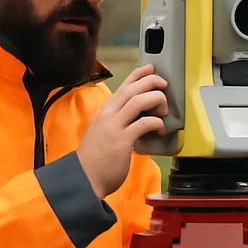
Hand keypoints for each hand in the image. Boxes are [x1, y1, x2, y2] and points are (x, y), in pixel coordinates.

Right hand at [78, 65, 167, 198]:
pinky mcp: (122, 141)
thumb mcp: (100, 134)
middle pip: (132, 89)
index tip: (150, 69)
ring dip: (156, 100)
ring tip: (163, 110)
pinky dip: (156, 123)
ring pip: (139, 101)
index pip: (123, 87)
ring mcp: (114, 127)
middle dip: (151, 82)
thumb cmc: (94, 160)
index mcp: (105, 113)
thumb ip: (113, 124)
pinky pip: (144, 123)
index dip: (138, 75)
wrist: (83, 178)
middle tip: (163, 85)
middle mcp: (108, 115)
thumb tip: (131, 119)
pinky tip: (160, 129)